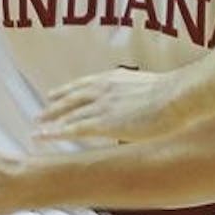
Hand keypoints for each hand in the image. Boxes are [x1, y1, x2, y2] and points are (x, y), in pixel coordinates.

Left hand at [35, 68, 180, 141]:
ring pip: (67, 114)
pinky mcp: (102, 123)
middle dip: (55, 106)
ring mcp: (101, 105)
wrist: (177, 96)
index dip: (69, 90)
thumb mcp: (154, 87)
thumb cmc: (176, 94)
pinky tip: (43, 137)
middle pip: (71, 97)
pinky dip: (54, 132)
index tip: (56, 94)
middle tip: (41, 113)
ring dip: (50, 121)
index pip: (86, 84)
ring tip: (37, 129)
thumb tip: (149, 101)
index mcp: (116, 78)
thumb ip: (143, 94)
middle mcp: (103, 88)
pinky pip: (71, 128)